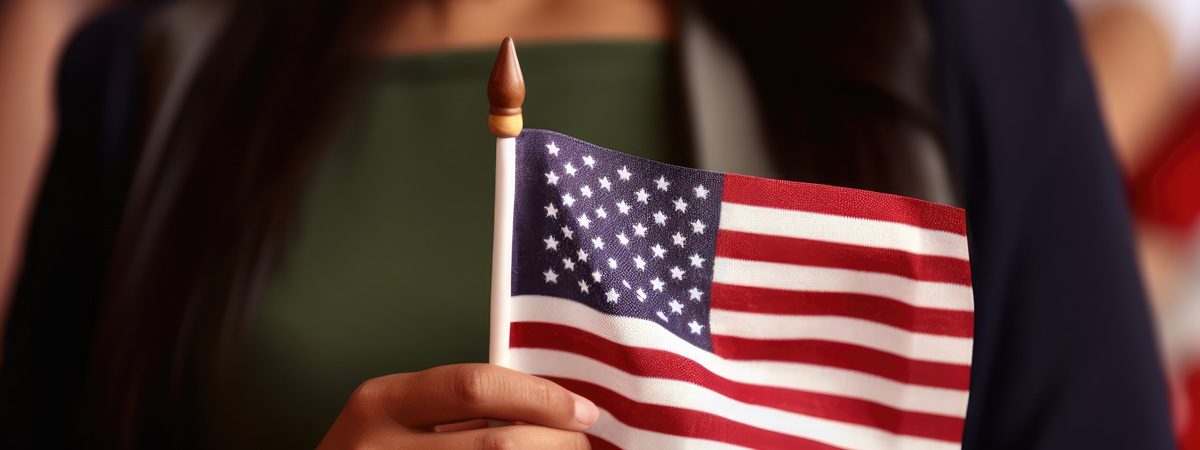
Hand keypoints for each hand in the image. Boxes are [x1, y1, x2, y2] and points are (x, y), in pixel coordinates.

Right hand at [317, 363, 598, 448]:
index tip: (582, 410)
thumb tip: (548, 405)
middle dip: (556, 443)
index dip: (540, 397)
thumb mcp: (398, 418)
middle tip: (581, 443)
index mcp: (381, 402)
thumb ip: (458, 408)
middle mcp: (381, 448)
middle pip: (499, 444)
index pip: (475, 386)